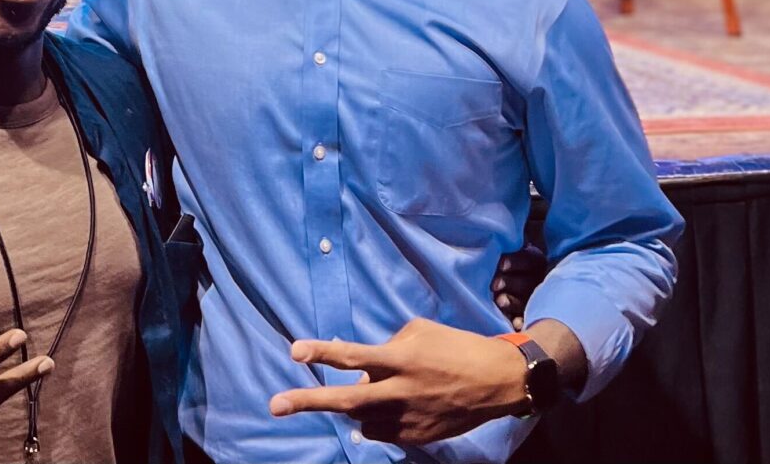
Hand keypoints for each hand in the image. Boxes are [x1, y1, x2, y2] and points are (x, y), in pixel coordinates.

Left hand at [270, 317, 528, 446]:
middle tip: (275, 405)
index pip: (351, 355)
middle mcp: (399, 391)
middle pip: (345, 398)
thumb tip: (362, 365)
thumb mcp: (418, 332)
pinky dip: (374, 419)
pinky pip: (382, 430)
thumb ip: (386, 347)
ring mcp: (407, 419)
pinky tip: (381, 407)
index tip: (294, 351)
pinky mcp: (417, 437)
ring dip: (352, 406)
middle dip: (308, 401)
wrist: (494, 382)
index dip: (321, 352)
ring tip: (352, 393)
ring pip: (361, 418)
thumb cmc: (454, 346)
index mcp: (399, 358)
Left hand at [493, 239, 547, 328]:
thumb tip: (492, 229)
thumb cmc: (507, 257)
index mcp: (536, 260)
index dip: (515, 262)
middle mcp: (539, 279)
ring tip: (500, 301)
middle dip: (510, 283)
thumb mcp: (512, 246)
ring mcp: (537, 299)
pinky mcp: (532, 315)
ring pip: (526, 301)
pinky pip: (528, 319)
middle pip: (527, 281)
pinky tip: (516, 324)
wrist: (517, 277)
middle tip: (494, 285)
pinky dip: (522, 321)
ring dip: (514, 302)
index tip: (500, 265)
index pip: (529, 259)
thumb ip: (508, 242)